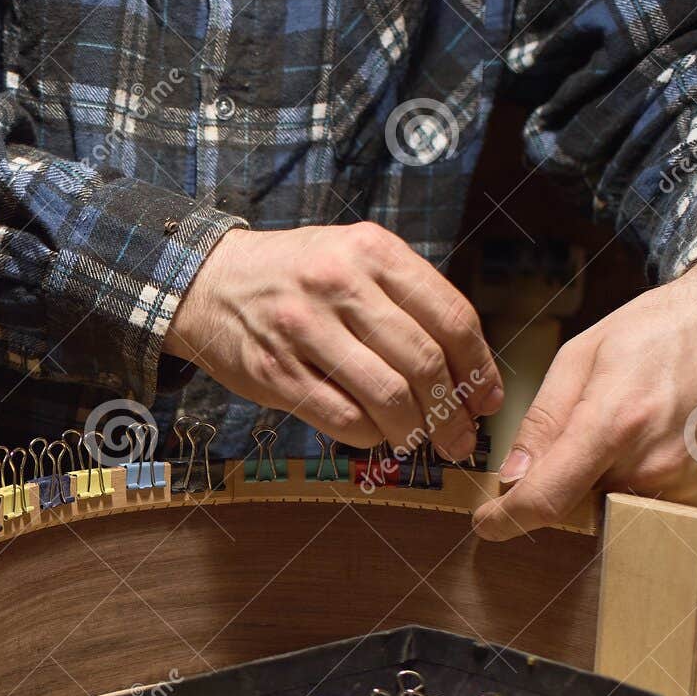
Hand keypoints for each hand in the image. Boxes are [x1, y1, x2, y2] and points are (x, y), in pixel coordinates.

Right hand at [165, 223, 503, 460]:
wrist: (209, 283)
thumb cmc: (295, 276)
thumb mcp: (354, 258)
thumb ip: (406, 298)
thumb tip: (466, 368)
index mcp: (373, 251)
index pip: (450, 316)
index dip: (479, 367)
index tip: (487, 399)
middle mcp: (339, 284)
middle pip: (423, 362)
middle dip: (451, 412)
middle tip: (459, 438)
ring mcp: (304, 329)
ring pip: (386, 395)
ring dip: (414, 430)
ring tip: (421, 443)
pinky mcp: (276, 371)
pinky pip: (342, 417)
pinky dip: (370, 436)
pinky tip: (377, 436)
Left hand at [474, 247, 696, 540]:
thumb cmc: (663, 327)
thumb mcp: (582, 356)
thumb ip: (542, 420)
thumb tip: (512, 476)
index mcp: (615, 422)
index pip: (545, 499)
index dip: (506, 519)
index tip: (486, 522)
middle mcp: (653, 462)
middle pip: (574, 507)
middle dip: (552, 489)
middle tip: (559, 450)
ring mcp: (685, 483)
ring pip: (607, 509)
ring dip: (592, 485)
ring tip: (614, 431)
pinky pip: (642, 506)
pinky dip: (627, 484)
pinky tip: (640, 442)